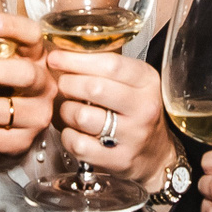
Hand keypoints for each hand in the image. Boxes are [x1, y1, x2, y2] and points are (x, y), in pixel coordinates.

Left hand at [49, 48, 175, 189]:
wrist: (155, 153)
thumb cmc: (135, 110)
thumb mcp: (132, 82)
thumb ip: (104, 66)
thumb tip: (63, 51)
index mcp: (147, 81)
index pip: (110, 64)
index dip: (76, 59)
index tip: (55, 57)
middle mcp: (144, 108)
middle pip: (93, 88)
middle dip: (68, 84)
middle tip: (63, 85)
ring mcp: (133, 136)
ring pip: (81, 116)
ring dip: (66, 111)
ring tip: (70, 109)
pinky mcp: (119, 159)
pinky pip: (78, 144)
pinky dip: (68, 136)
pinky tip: (74, 131)